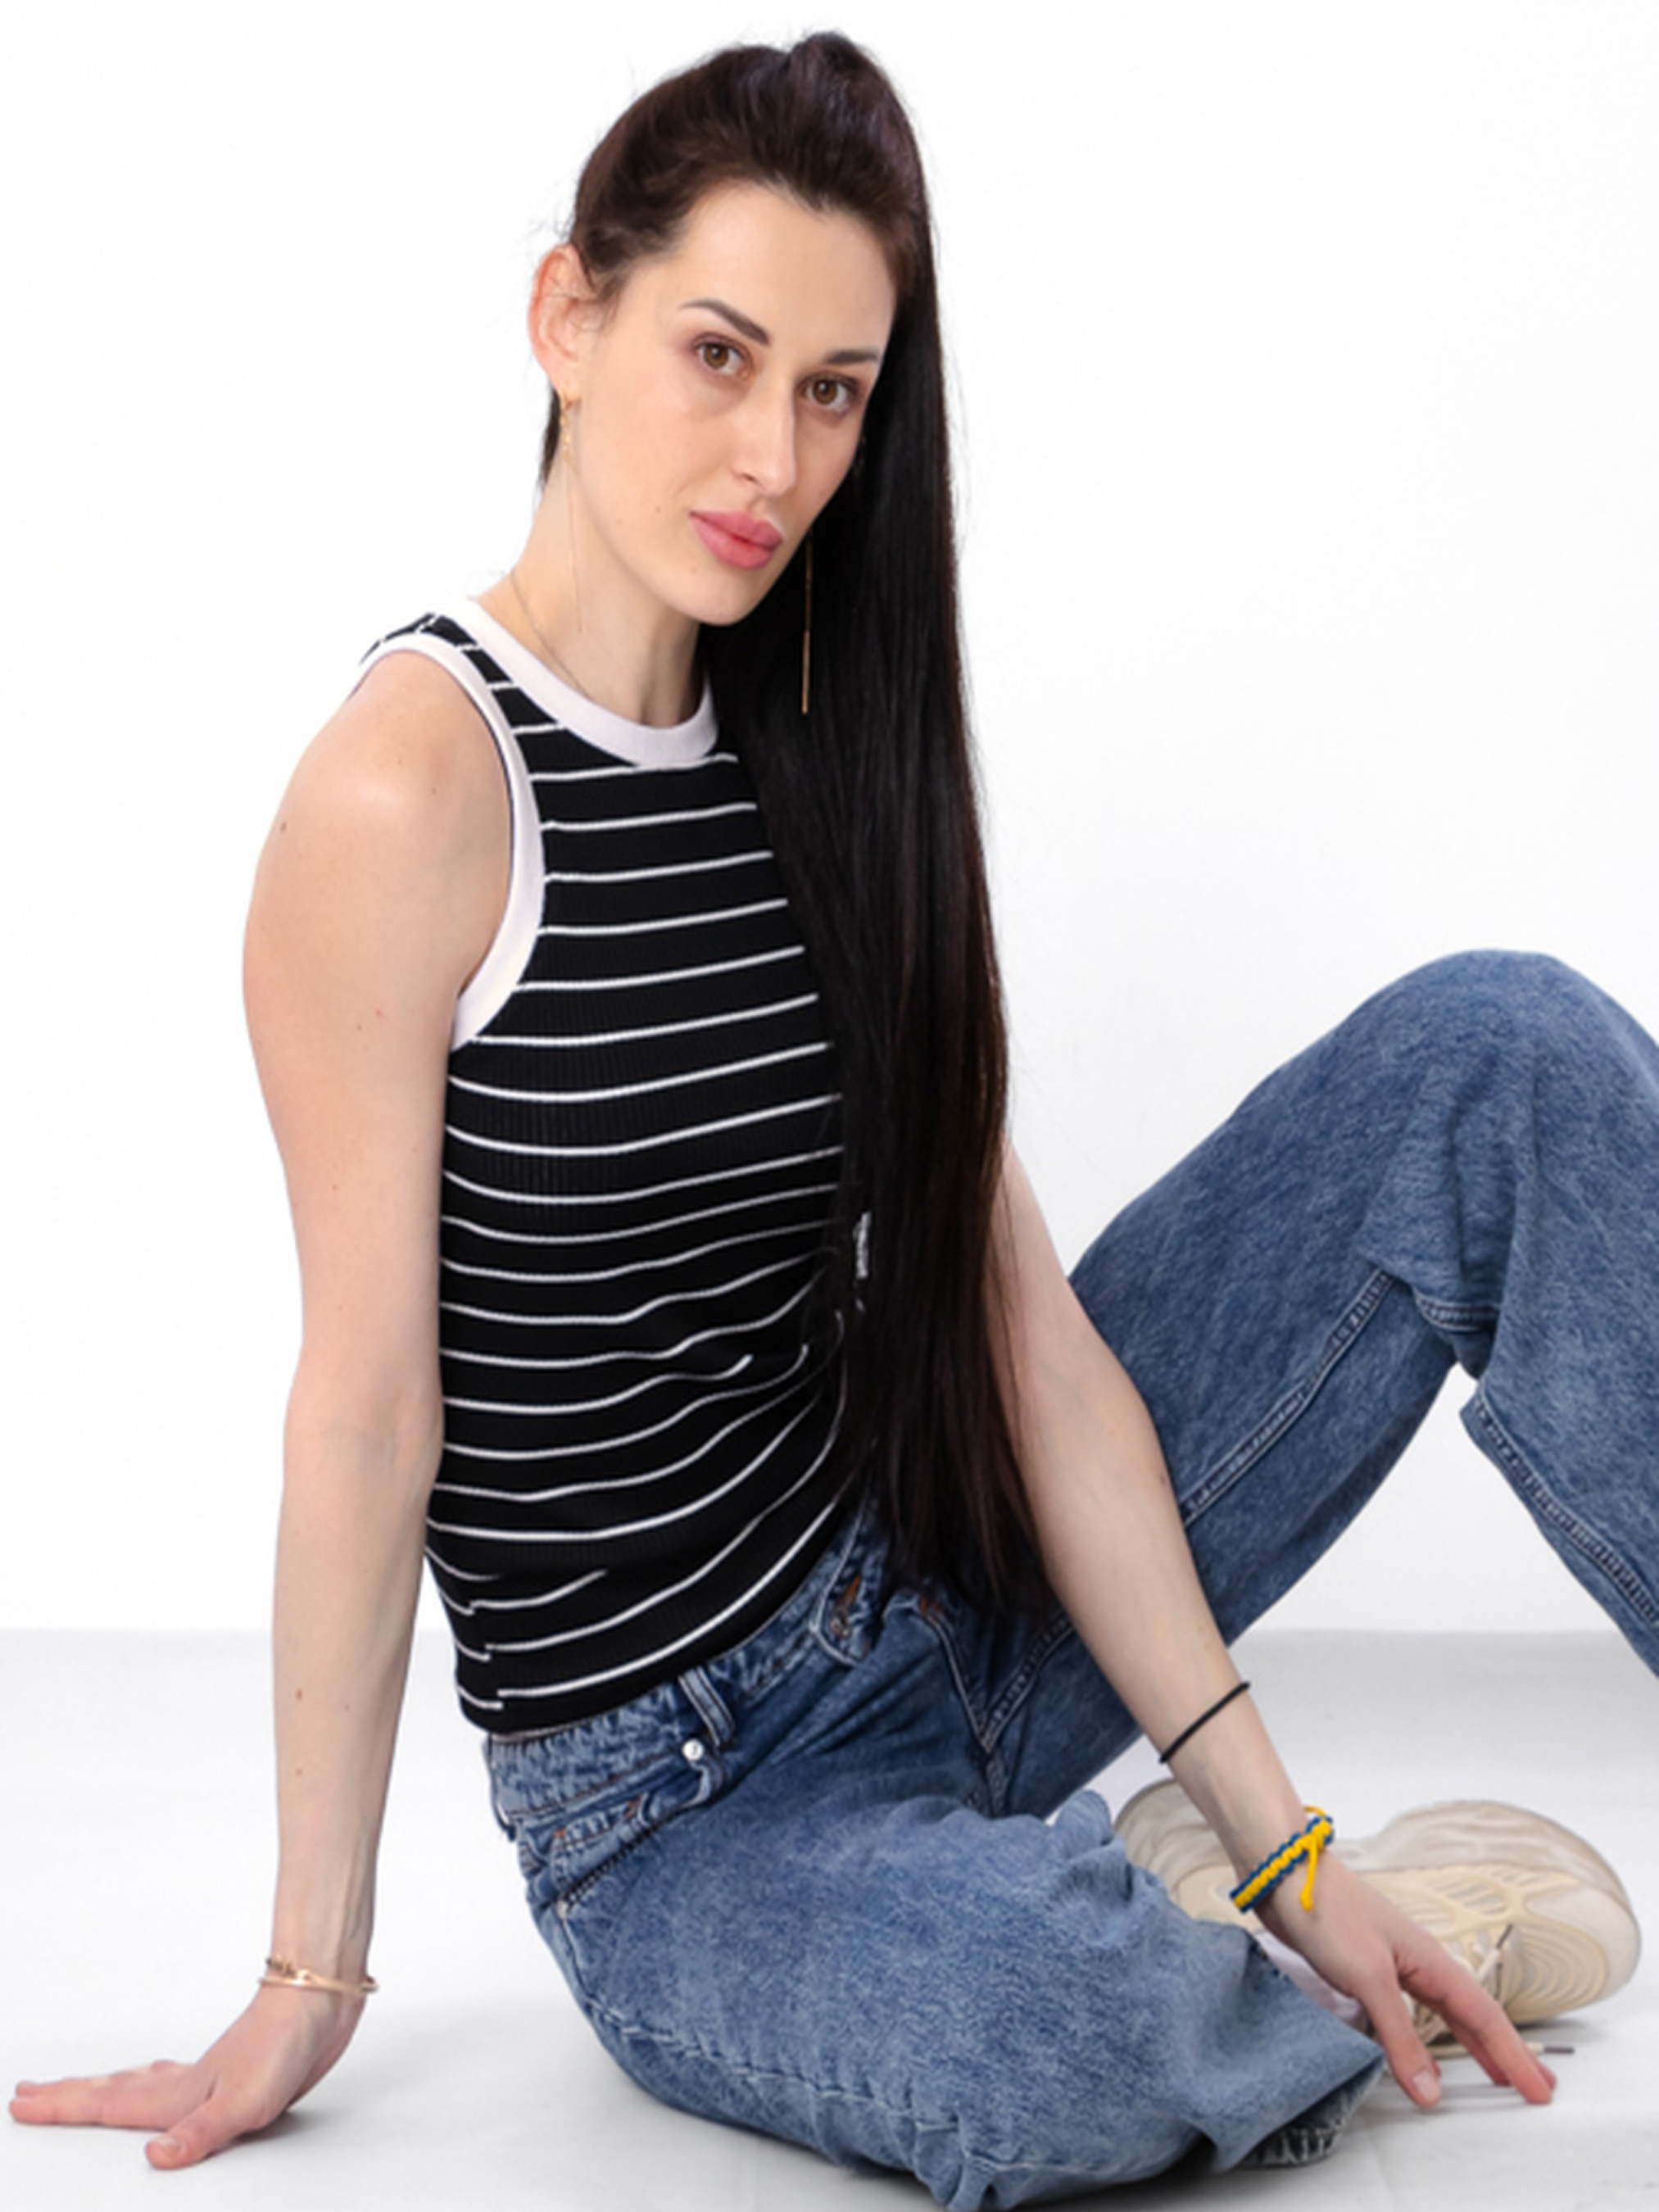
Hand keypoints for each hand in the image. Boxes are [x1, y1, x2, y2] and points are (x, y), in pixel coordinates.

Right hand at [9, 1982, 365, 2168]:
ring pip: (142, 2084)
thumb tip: (154, 2158)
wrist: (320, 2000)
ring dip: (106, 2088)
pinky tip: (167, 2090)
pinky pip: (176, 2083)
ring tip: (81, 2090)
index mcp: (178, 2094)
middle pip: (113, 2090)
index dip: (64, 2107)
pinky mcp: (233, 2074)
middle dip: (69, 2096)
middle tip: (29, 2093)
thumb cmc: (284, 2044)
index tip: (21, 2103)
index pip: (107, 2105)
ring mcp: (208, 2076)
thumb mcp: (242, 2102)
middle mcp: (185, 2084)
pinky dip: (154, 2086)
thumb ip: (198, 2134)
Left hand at [1256, 1855, 1556, 2109]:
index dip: (1514, 2056)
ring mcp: (1392, 1964)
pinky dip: (1425, 2038)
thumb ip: (1400, 2036)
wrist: (1284, 1875)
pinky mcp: (1364, 1968)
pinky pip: (1410, 2012)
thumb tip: (1431, 2092)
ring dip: (1470, 2046)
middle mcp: (1418, 1962)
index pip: (1485, 2017)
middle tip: (1534, 2087)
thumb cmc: (1328, 1912)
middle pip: (1473, 2015)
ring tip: (1492, 2076)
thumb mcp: (1369, 1978)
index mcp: (1431, 1960)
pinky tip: (1419, 2053)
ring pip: (1443, 2014)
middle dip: (1504, 2052)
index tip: (1541, 2092)